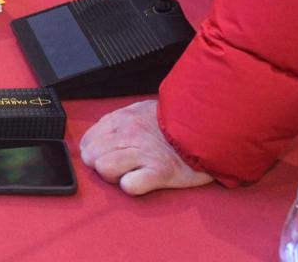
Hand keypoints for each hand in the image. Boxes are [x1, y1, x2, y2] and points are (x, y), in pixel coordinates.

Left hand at [79, 100, 214, 195]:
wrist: (210, 124)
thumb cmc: (176, 121)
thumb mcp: (142, 110)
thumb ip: (119, 122)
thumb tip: (98, 137)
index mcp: (123, 118)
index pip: (87, 141)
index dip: (93, 152)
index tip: (104, 156)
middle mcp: (129, 134)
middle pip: (92, 157)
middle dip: (100, 165)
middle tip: (119, 166)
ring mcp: (144, 153)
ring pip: (104, 169)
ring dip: (114, 176)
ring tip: (131, 173)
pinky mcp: (161, 172)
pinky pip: (129, 185)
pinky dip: (132, 186)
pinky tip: (143, 180)